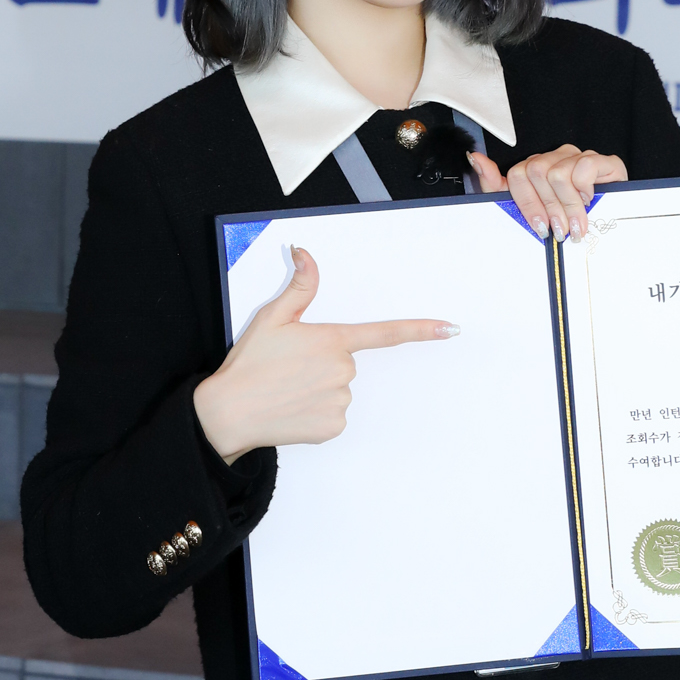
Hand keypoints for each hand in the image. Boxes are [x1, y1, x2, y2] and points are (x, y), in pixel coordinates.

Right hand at [193, 247, 458, 464]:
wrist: (229, 413)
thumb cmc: (249, 365)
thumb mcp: (272, 317)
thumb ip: (299, 286)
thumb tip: (305, 252)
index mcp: (332, 340)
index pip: (385, 332)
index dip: (421, 330)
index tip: (450, 328)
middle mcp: (343, 371)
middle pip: (345, 363)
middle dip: (322, 363)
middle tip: (289, 369)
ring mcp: (341, 400)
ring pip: (339, 390)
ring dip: (318, 389)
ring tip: (286, 390)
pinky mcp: (334, 426)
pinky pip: (334, 415)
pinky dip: (315, 413)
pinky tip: (292, 409)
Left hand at [468, 145, 627, 240]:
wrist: (609, 222)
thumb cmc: (566, 217)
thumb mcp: (525, 208)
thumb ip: (496, 184)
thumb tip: (475, 157)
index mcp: (537, 167)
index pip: (518, 174)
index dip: (527, 204)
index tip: (540, 227)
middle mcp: (556, 158)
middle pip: (537, 172)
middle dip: (549, 208)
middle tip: (560, 230)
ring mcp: (578, 157)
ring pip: (558, 173)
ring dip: (568, 205)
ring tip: (577, 223)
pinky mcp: (603, 161)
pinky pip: (584, 166)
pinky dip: (585, 187)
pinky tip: (589, 199)